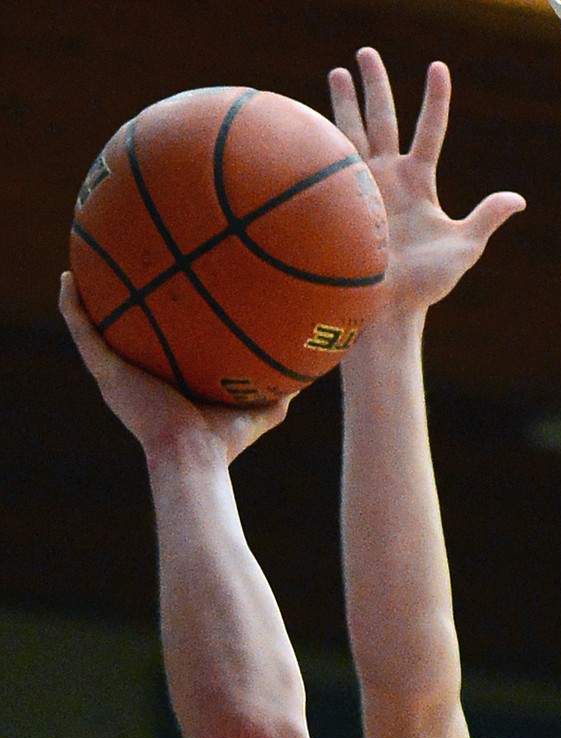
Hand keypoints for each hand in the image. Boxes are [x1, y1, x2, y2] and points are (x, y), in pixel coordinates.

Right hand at [59, 273, 292, 466]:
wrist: (193, 457)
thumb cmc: (223, 444)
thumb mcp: (256, 413)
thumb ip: (276, 395)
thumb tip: (303, 380)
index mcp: (163, 388)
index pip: (154, 353)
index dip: (152, 330)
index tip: (157, 304)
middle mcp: (135, 380)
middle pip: (120, 338)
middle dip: (116, 309)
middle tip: (115, 274)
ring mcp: (116, 376)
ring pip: (90, 331)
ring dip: (82, 299)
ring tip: (76, 266)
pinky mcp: (105, 373)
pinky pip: (81, 331)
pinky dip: (71, 304)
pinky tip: (67, 276)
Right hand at [328, 49, 524, 319]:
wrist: (387, 309)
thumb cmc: (426, 284)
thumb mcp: (464, 248)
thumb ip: (486, 218)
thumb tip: (518, 198)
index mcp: (420, 182)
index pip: (430, 130)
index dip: (435, 100)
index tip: (438, 66)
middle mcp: (389, 177)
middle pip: (382, 118)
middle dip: (374, 86)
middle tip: (365, 53)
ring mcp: (362, 186)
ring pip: (351, 131)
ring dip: (343, 101)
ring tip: (337, 71)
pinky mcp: (339, 199)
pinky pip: (331, 160)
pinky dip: (321, 136)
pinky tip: (309, 115)